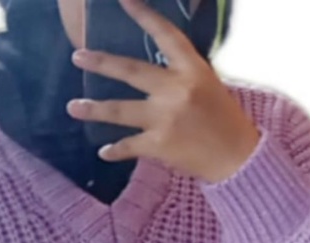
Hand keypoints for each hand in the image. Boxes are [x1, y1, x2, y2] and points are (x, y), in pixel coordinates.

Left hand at [66, 0, 260, 183]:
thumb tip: (153, 70)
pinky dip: (115, 150)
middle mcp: (176, 90)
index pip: (165, 35)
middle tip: (77, 57)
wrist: (237, 159)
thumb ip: (181, 75)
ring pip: (120, 110)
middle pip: (130, 71)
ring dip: (94, 109)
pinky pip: (129, 146)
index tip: (123, 0)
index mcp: (192, 70)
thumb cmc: (225, 121)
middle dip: (101, 63)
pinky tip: (103, 152)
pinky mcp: (158, 145)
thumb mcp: (209, 86)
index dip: (143, 16)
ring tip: (72, 107)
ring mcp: (165, 119)